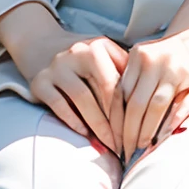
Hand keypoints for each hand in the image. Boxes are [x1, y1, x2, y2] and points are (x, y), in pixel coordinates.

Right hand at [0, 1, 126, 152]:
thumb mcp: (104, 53)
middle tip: (126, 144)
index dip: (128, 109)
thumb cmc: (82, 56)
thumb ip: (124, 70)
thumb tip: (148, 101)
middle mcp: (76, 54)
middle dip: (115, 121)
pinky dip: (74, 121)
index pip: (117, 82)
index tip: (137, 130)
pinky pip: (59, 105)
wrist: (39, 44)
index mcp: (96, 47)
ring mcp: (56, 68)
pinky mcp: (39, 82)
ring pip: (82, 99)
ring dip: (97, 125)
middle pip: (102, 92)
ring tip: (109, 145)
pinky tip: (85, 134)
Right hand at [111, 27, 188, 158]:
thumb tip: (167, 131)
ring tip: (117, 140)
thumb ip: (185, 109)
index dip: (147, 129)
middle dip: (128, 130)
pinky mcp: (132, 53)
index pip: (156, 106)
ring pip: (122, 94)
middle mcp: (154, 62)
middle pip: (135, 103)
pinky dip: (115, 105)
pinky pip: (119, 84)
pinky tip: (114, 121)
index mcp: (174, 71)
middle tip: (125, 150)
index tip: (142, 147)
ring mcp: (140, 55)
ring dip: (118, 120)